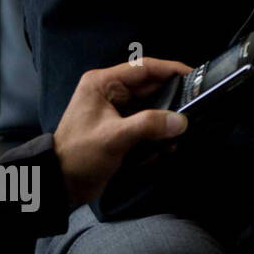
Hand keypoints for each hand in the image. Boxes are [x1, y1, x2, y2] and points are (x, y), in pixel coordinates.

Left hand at [53, 58, 192, 205]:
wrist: (59, 185)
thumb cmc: (80, 154)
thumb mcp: (114, 137)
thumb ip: (149, 125)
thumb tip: (182, 121)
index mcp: (103, 83)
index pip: (144, 68)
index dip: (171, 70)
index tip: (195, 76)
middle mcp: (111, 92)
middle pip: (152, 88)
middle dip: (172, 101)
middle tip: (194, 110)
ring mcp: (116, 111)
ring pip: (152, 108)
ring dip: (165, 123)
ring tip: (178, 137)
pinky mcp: (121, 129)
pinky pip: (147, 125)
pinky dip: (156, 136)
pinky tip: (162, 150)